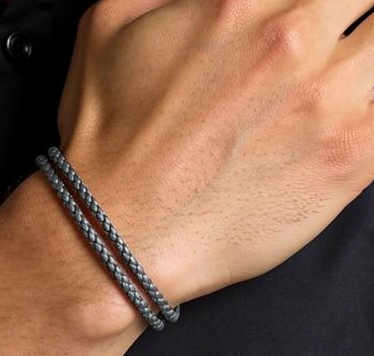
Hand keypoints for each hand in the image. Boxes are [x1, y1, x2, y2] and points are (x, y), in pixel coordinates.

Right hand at [59, 0, 373, 304]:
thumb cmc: (110, 144)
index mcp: (240, 3)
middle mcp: (294, 46)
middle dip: (352, 17)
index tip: (319, 15)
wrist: (121, 232)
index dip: (323, 2)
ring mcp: (330, 107)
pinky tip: (355, 114)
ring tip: (344, 74)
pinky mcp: (348, 165)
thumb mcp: (108, 26)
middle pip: (366, 2)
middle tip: (335, 36)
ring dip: (369, 57)